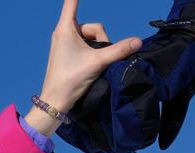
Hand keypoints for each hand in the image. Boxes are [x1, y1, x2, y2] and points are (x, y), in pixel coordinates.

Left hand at [29, 0, 142, 134]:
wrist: (55, 101)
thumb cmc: (71, 79)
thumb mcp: (97, 62)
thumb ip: (119, 50)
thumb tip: (138, 41)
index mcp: (66, 29)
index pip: (72, 2)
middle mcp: (64, 32)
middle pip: (93, 27)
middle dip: (101, 40)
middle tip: (98, 58)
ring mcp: (65, 43)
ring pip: (92, 38)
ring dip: (98, 49)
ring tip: (93, 64)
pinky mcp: (68, 53)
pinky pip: (86, 45)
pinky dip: (93, 53)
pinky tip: (92, 65)